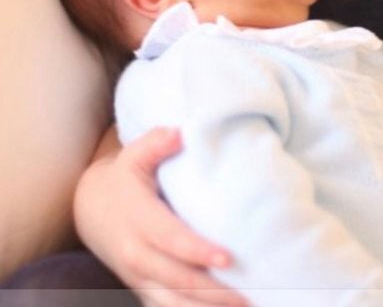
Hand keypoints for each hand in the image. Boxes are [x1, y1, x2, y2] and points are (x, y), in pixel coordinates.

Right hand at [74, 126, 249, 306]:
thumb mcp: (133, 155)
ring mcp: (137, 277)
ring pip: (171, 303)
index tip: (228, 258)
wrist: (92, 209)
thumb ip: (156, 142)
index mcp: (139, 220)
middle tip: (249, 294)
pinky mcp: (142, 289)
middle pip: (177, 279)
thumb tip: (181, 132)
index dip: (198, 251)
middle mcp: (136, 255)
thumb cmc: (123, 179)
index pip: (171, 240)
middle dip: (213, 291)